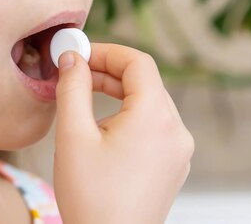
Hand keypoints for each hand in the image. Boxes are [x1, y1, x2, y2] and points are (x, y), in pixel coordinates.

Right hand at [53, 43, 193, 223]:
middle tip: (74, 75)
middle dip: (108, 73)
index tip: (77, 54)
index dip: (106, 52)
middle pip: (145, 82)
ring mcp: (178, 151)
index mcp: (156, 118)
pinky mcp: (173, 166)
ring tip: (83, 108)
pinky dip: (129, 118)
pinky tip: (102, 134)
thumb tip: (72, 58)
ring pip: (149, 104)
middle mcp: (176, 131)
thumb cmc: (91, 198)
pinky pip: (154, 127)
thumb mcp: (73, 136)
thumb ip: (73, 88)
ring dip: (117, 96)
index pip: (138, 62)